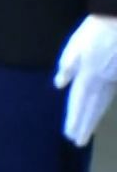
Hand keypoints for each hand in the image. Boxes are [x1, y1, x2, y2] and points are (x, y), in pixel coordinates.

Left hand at [54, 14, 116, 146]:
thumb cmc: (95, 29)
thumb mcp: (75, 45)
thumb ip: (67, 66)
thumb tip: (60, 84)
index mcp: (88, 75)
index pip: (78, 102)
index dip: (73, 119)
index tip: (68, 134)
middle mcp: (103, 80)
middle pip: (92, 107)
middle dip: (84, 125)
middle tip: (77, 142)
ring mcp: (115, 76)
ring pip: (104, 101)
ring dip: (94, 117)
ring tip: (86, 132)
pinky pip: (111, 92)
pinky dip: (104, 103)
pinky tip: (100, 109)